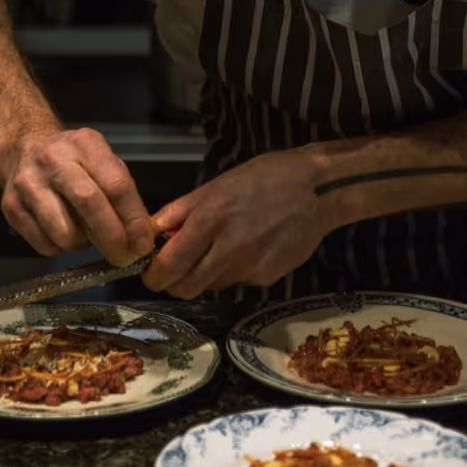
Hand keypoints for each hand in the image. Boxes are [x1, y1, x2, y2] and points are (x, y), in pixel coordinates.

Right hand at [0, 128, 154, 266]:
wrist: (24, 147)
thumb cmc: (71, 159)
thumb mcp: (100, 159)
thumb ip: (122, 191)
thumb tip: (141, 235)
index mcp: (84, 145)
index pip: (116, 185)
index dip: (133, 219)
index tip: (143, 243)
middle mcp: (54, 160)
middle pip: (90, 204)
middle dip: (112, 237)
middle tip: (124, 256)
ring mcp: (29, 183)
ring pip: (64, 232)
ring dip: (83, 245)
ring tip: (85, 235)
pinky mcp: (11, 206)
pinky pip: (44, 244)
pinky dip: (60, 248)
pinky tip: (62, 231)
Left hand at [142, 149, 328, 298]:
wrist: (317, 189)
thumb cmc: (264, 178)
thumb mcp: (214, 186)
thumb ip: (179, 212)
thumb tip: (150, 231)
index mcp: (211, 219)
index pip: (169, 265)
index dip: (154, 275)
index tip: (151, 271)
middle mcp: (229, 248)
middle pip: (185, 288)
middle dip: (173, 283)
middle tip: (174, 268)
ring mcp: (251, 267)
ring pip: (211, 286)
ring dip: (203, 275)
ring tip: (216, 248)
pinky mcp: (268, 277)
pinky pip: (237, 281)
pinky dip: (232, 270)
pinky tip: (246, 247)